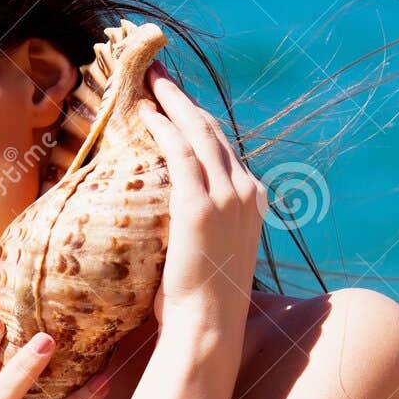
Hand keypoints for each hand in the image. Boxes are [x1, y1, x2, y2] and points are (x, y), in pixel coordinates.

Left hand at [141, 63, 267, 338]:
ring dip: (172, 102)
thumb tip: (172, 211)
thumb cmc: (201, 298)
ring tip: (149, 81)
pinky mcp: (202, 207)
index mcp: (252, 200)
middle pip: (213, 130)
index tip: (174, 99)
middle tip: (158, 74)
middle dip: (184, 99)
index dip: (197, 118)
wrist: (208, 325)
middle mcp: (246, 192)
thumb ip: (201, 223)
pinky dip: (164, 129)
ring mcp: (228, 198)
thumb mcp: (210, 251)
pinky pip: (181, 154)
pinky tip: (146, 114)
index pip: (223, 147)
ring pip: (199, 133)